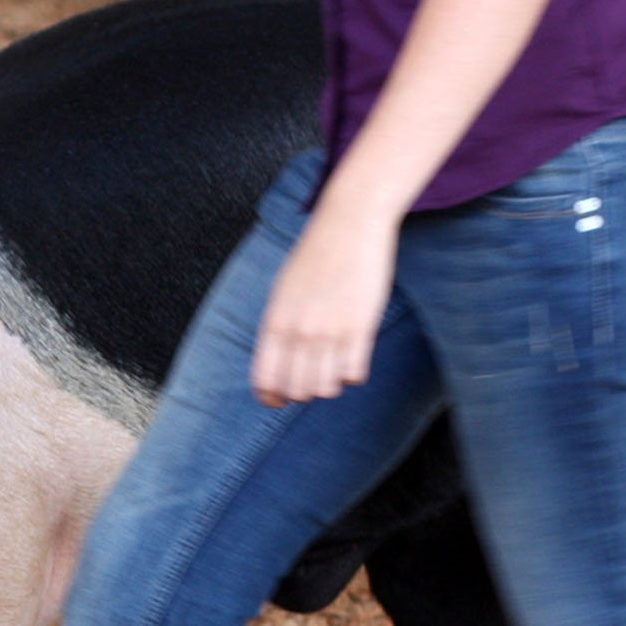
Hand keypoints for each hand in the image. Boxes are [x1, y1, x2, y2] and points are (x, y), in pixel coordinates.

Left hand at [250, 195, 401, 407]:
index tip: (277, 401)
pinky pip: (354, 374)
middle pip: (296, 390)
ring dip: (328, 386)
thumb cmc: (314, 256)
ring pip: (325, 389)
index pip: (264, 380)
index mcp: (273, 322)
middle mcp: (299, 332)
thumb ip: (277, 328)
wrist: (350, 224)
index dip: (270, 398)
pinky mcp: (361, 328)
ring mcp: (330, 332)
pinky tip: (352, 360)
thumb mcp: (282, 291)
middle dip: (301, 394)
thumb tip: (276, 365)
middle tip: (309, 383)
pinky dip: (352, 375)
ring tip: (332, 370)